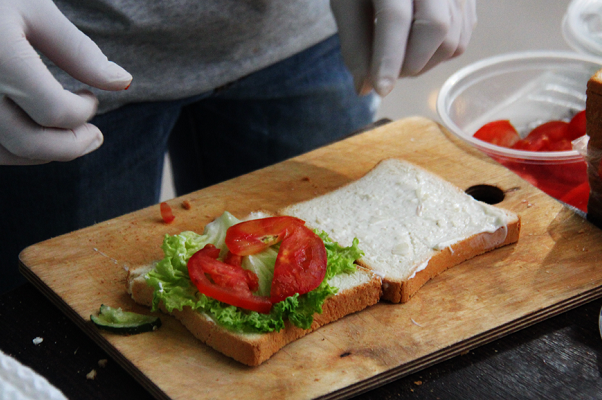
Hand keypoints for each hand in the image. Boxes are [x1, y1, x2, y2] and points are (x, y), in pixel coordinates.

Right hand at [0, 0, 131, 164]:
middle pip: (31, 143)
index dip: (84, 111)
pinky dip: (15, 151)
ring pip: (6, 152)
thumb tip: (122, 82)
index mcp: (0, 60)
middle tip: (95, 136)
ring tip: (70, 139)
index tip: (91, 97)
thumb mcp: (34, 8)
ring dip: (45, 154)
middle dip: (72, 145)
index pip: (55, 111)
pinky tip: (36, 136)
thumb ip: (77, 50)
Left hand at [331, 0, 476, 96]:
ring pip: (453, 37)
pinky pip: (462, 37)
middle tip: (388, 73)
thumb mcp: (346, 5)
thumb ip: (354, 44)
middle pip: (435, 26)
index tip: (380, 89)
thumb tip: (366, 87)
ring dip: (425, 63)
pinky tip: (418, 49)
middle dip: (410, 63)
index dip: (388, 57)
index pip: (395, 17)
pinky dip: (439, 54)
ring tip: (401, 61)